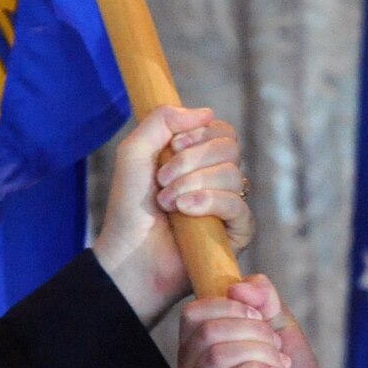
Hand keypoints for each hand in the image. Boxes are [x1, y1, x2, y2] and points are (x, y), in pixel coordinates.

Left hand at [92, 105, 252, 325]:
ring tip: (167, 202)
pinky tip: (184, 211)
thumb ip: (161, 121)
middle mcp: (218, 180)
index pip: (221, 131)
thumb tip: (207, 112)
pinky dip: (209, 202)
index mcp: (199, 159)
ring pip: (234, 175)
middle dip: (193, 160)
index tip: (172, 146)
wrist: (128, 255)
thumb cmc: (129, 208)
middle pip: (230, 148)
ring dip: (193, 184)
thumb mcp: (135, 152)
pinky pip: (238, 206)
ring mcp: (229, 207)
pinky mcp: (236, 234)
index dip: (200, 133)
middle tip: (162, 179)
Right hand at [175, 274, 330, 367]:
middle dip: (254, 333)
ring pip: (216, 355)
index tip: (263, 320)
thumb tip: (241, 287)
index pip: (193, 314)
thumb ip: (264, 301)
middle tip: (276, 349)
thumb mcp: (282, 329)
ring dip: (259, 355)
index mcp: (196, 349)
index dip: (232, 308)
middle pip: (207, 332)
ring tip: (278, 367)